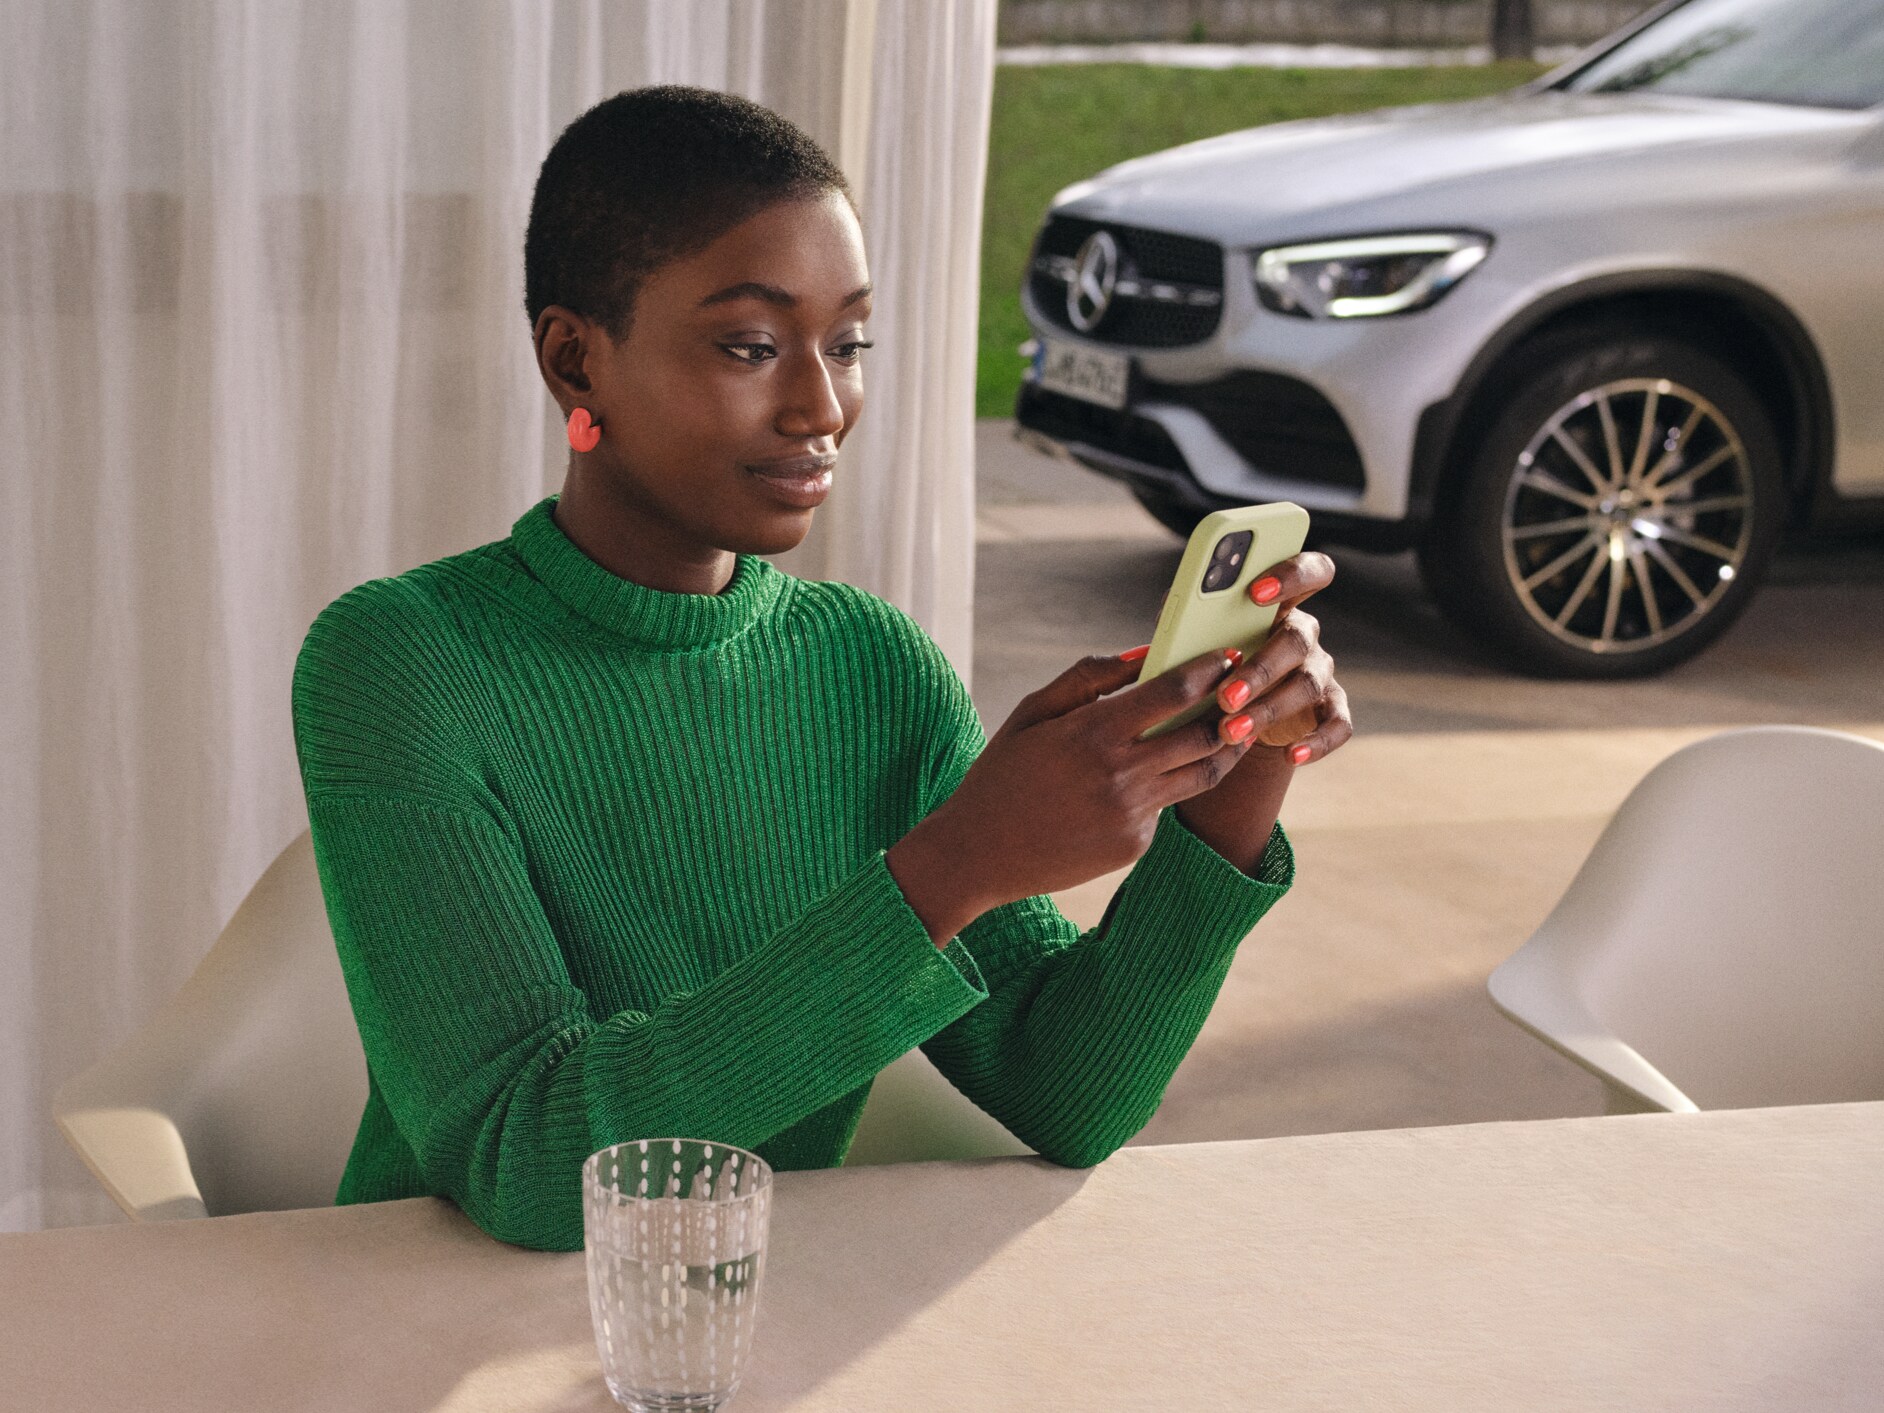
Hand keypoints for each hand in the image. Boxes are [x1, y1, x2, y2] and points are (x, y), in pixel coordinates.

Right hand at [887, 645, 1254, 943]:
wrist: (978, 854)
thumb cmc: (1001, 775)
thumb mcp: (1032, 714)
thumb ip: (1088, 678)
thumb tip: (1142, 652)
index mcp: (1093, 732)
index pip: (1174, 691)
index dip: (1207, 669)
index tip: (1223, 655)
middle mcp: (1121, 773)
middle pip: (1204, 732)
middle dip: (1231, 707)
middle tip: (1243, 691)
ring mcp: (1132, 813)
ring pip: (1203, 774)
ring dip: (1224, 748)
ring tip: (1231, 730)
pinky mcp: (1135, 844)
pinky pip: (1166, 807)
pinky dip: (1167, 788)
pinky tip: (1156, 779)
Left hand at [1206, 551, 1352, 765]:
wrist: (1223, 715)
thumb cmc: (1204, 664)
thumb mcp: (1191, 638)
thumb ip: (1189, 620)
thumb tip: (1176, 619)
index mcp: (1278, 603)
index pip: (1309, 571)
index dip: (1291, 575)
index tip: (1256, 591)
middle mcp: (1304, 634)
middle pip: (1297, 639)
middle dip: (1260, 668)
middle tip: (1225, 696)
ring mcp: (1319, 672)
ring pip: (1308, 684)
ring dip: (1269, 708)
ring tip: (1231, 730)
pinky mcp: (1330, 710)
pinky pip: (1338, 725)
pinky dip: (1317, 742)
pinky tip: (1291, 755)